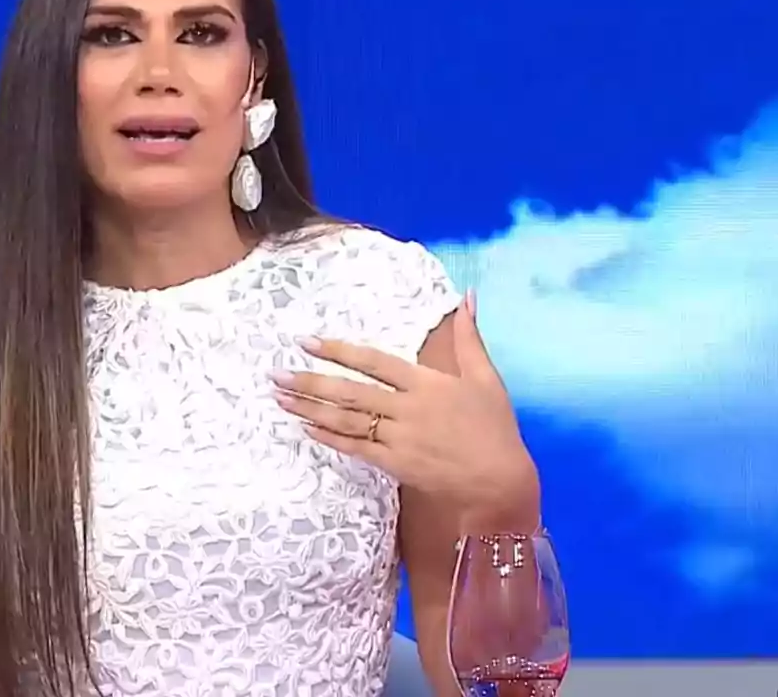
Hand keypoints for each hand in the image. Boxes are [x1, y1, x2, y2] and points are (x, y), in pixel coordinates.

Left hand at [271, 296, 537, 518]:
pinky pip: (356, 448)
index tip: (307, 341)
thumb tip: (466, 296)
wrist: (500, 481)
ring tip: (280, 398)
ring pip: (347, 420)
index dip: (339, 351)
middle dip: (310, 381)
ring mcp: (400, 438)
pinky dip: (329, 438)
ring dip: (310, 408)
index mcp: (427, 383)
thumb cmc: (495, 428)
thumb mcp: (486, 377)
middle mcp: (408, 409)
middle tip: (276, 373)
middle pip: (351, 392)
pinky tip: (306, 427)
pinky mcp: (396, 464)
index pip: (374, 362)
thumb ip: (468, 337)